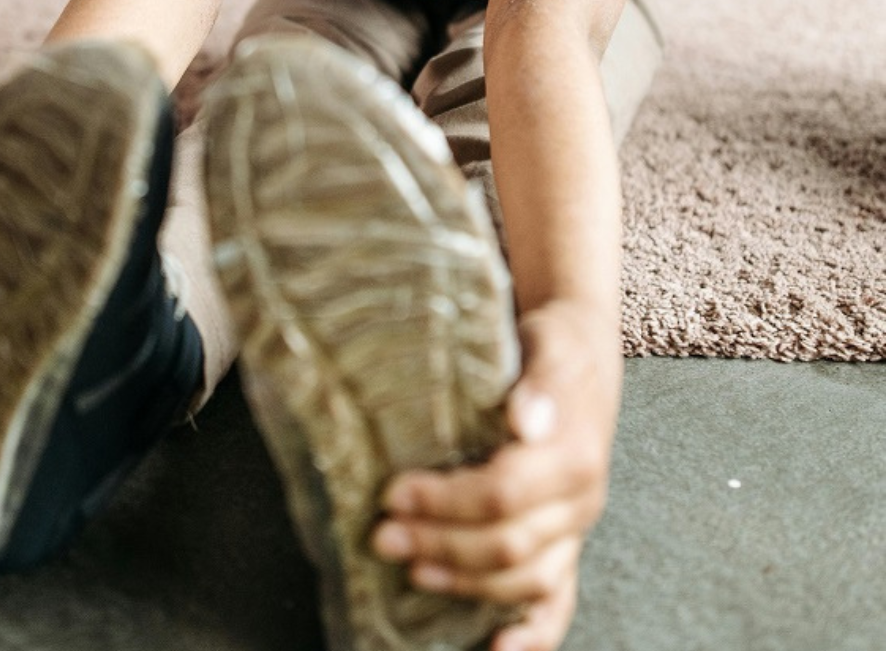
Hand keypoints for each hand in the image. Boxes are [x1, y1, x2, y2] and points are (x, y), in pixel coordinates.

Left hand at [371, 300, 621, 650]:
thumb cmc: (555, 344)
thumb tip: (525, 420)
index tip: (394, 492)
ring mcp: (574, 528)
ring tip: (410, 568)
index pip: (503, 495)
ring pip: (522, 578)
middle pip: (506, 543)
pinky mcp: (565, 541)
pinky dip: (533, 633)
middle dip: (439, 543)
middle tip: (381, 533)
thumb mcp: (550, 344)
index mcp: (574, 456)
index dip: (445, 501)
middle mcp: (580, 501)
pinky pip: (557, 600)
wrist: (581, 349)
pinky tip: (498, 649)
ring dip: (463, 582)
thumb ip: (540, 384)